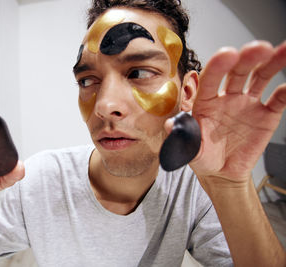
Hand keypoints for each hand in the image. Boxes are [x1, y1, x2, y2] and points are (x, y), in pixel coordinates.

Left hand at [189, 40, 285, 185]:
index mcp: (206, 101)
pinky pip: (277, 100)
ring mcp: (247, 103)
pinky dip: (285, 92)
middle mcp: (227, 97)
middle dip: (247, 58)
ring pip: (259, 78)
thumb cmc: (203, 157)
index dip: (218, 66)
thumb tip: (169, 125)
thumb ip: (181, 137)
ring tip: (281, 51)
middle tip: (259, 48)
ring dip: (270, 64)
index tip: (227, 54)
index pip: (211, 79)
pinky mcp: (266, 114)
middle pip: (237, 72)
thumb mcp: (188, 149)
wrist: (221, 172)